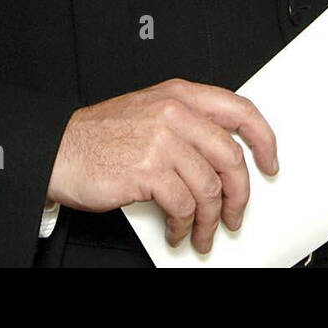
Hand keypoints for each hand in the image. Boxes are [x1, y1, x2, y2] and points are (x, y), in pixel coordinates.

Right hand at [46, 78, 277, 253]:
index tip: (270, 162)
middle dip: (240, 194)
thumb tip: (224, 156)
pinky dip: (185, 225)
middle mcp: (176, 113)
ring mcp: (162, 140)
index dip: (264, 139)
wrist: (57, 149)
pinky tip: (178, 231)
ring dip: (210, 219)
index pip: (241, 111)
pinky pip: (184, 204)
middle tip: (236, 213)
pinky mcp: (148, 170)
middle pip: (231, 157)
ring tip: (202, 233)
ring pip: (210, 187)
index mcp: (181, 95)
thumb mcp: (150, 111)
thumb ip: (188, 123)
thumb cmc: (100, 135)